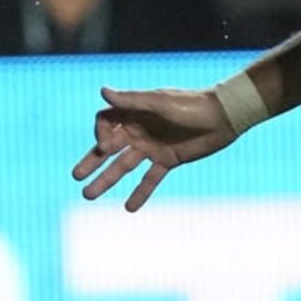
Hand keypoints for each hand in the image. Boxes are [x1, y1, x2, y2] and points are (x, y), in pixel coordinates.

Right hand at [72, 86, 238, 209]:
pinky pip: (149, 179)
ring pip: (124, 166)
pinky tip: (128, 208)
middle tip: (76, 176)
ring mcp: (152, 147)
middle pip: (109, 148)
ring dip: (107, 180)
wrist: (224, 117)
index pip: (105, 123)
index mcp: (134, 113)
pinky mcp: (167, 161)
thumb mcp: (159, 102)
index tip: (106, 147)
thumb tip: (103, 91)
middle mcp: (139, 131)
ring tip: (89, 196)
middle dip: (92, 162)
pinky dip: (140, 193)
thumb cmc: (191, 104)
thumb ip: (131, 100)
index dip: (100, 135)